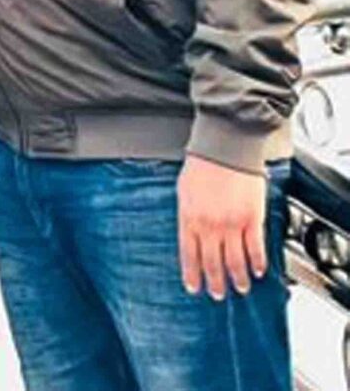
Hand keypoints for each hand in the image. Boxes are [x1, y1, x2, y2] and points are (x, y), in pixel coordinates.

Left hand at [178, 154, 268, 299]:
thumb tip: (191, 233)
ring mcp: (231, 224)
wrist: (224, 149)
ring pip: (235, 260)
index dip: (192, 274)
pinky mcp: (252, 219)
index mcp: (189, 218)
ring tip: (240, 288)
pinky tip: (258, 271)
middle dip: (215, 282)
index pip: (188, 255)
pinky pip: (255, 247)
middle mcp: (209, 226)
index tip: (194, 288)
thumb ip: (188, 215)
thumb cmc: (202, 165)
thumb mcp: (184, 192)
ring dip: (238, 278)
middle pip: (211, 262)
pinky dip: (257, 262)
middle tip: (217, 294)